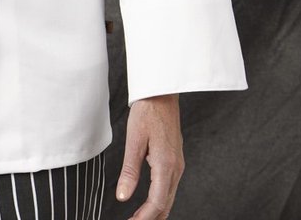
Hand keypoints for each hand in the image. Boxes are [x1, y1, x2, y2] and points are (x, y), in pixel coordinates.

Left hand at [115, 94, 183, 218]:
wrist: (162, 92)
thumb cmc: (148, 111)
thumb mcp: (134, 139)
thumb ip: (129, 171)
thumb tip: (122, 196)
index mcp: (166, 164)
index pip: (156, 203)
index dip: (144, 218)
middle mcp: (175, 167)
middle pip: (165, 204)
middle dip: (150, 219)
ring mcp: (178, 164)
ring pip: (168, 197)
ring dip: (155, 211)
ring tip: (138, 218)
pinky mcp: (175, 159)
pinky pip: (169, 187)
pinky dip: (159, 199)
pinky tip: (149, 202)